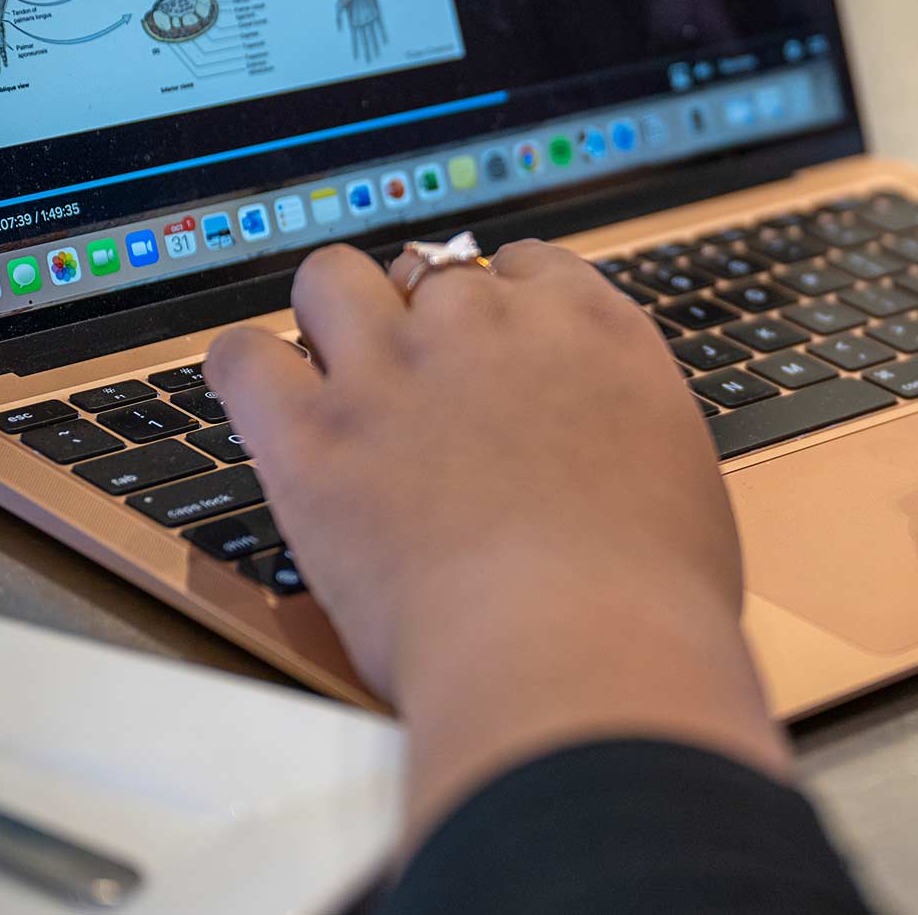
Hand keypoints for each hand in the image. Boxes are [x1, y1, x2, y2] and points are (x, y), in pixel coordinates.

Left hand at [207, 241, 786, 838]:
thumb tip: (606, 446)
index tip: (495, 351)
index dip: (502, 306)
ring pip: (331, 279)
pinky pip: (242, 358)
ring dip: (332, 317)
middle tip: (420, 391)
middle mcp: (487, 324)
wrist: (579, 651)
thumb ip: (625, 426)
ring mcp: (393, 371)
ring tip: (336, 373)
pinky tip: (269, 408)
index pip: (527, 267)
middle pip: (430, 274)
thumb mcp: (676, 475)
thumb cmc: (649, 596)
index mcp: (590, 328)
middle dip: (421, 323)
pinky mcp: (312, 435)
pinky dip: (248, 374)